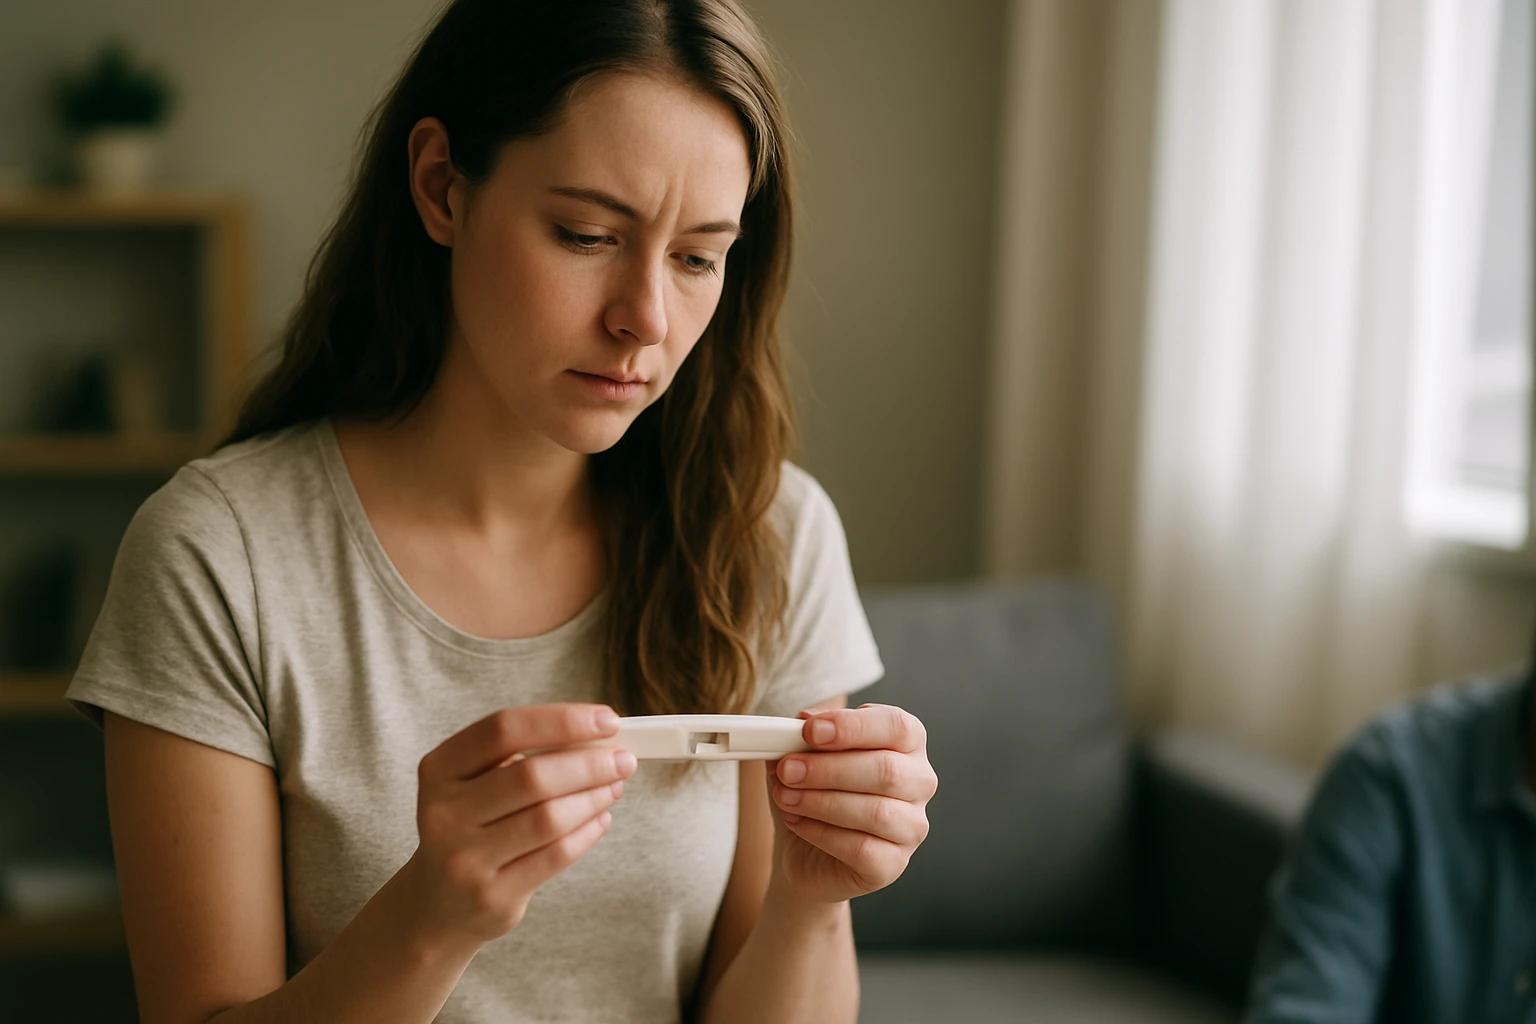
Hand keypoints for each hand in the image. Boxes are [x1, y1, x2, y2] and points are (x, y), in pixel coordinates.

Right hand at [400, 703, 635, 948]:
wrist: (439, 904)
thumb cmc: (472, 826)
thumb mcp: (477, 784)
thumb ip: (526, 757)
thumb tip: (600, 739)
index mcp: (439, 770)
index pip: (503, 729)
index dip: (561, 720)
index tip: (607, 720)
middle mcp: (443, 813)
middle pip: (532, 776)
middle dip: (590, 764)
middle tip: (624, 759)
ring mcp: (464, 859)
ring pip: (549, 819)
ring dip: (594, 798)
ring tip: (614, 786)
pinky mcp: (491, 896)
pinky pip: (556, 856)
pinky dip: (588, 832)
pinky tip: (600, 818)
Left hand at [766, 703, 936, 905]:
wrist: (805, 849)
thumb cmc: (813, 790)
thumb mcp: (801, 753)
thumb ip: (803, 735)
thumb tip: (803, 722)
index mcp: (907, 742)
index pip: (896, 725)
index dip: (853, 727)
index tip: (809, 731)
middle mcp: (919, 781)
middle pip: (888, 770)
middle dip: (829, 768)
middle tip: (788, 769)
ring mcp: (912, 826)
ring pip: (878, 812)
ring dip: (822, 802)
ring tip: (785, 796)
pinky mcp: (894, 864)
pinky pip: (863, 848)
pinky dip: (821, 833)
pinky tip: (796, 821)